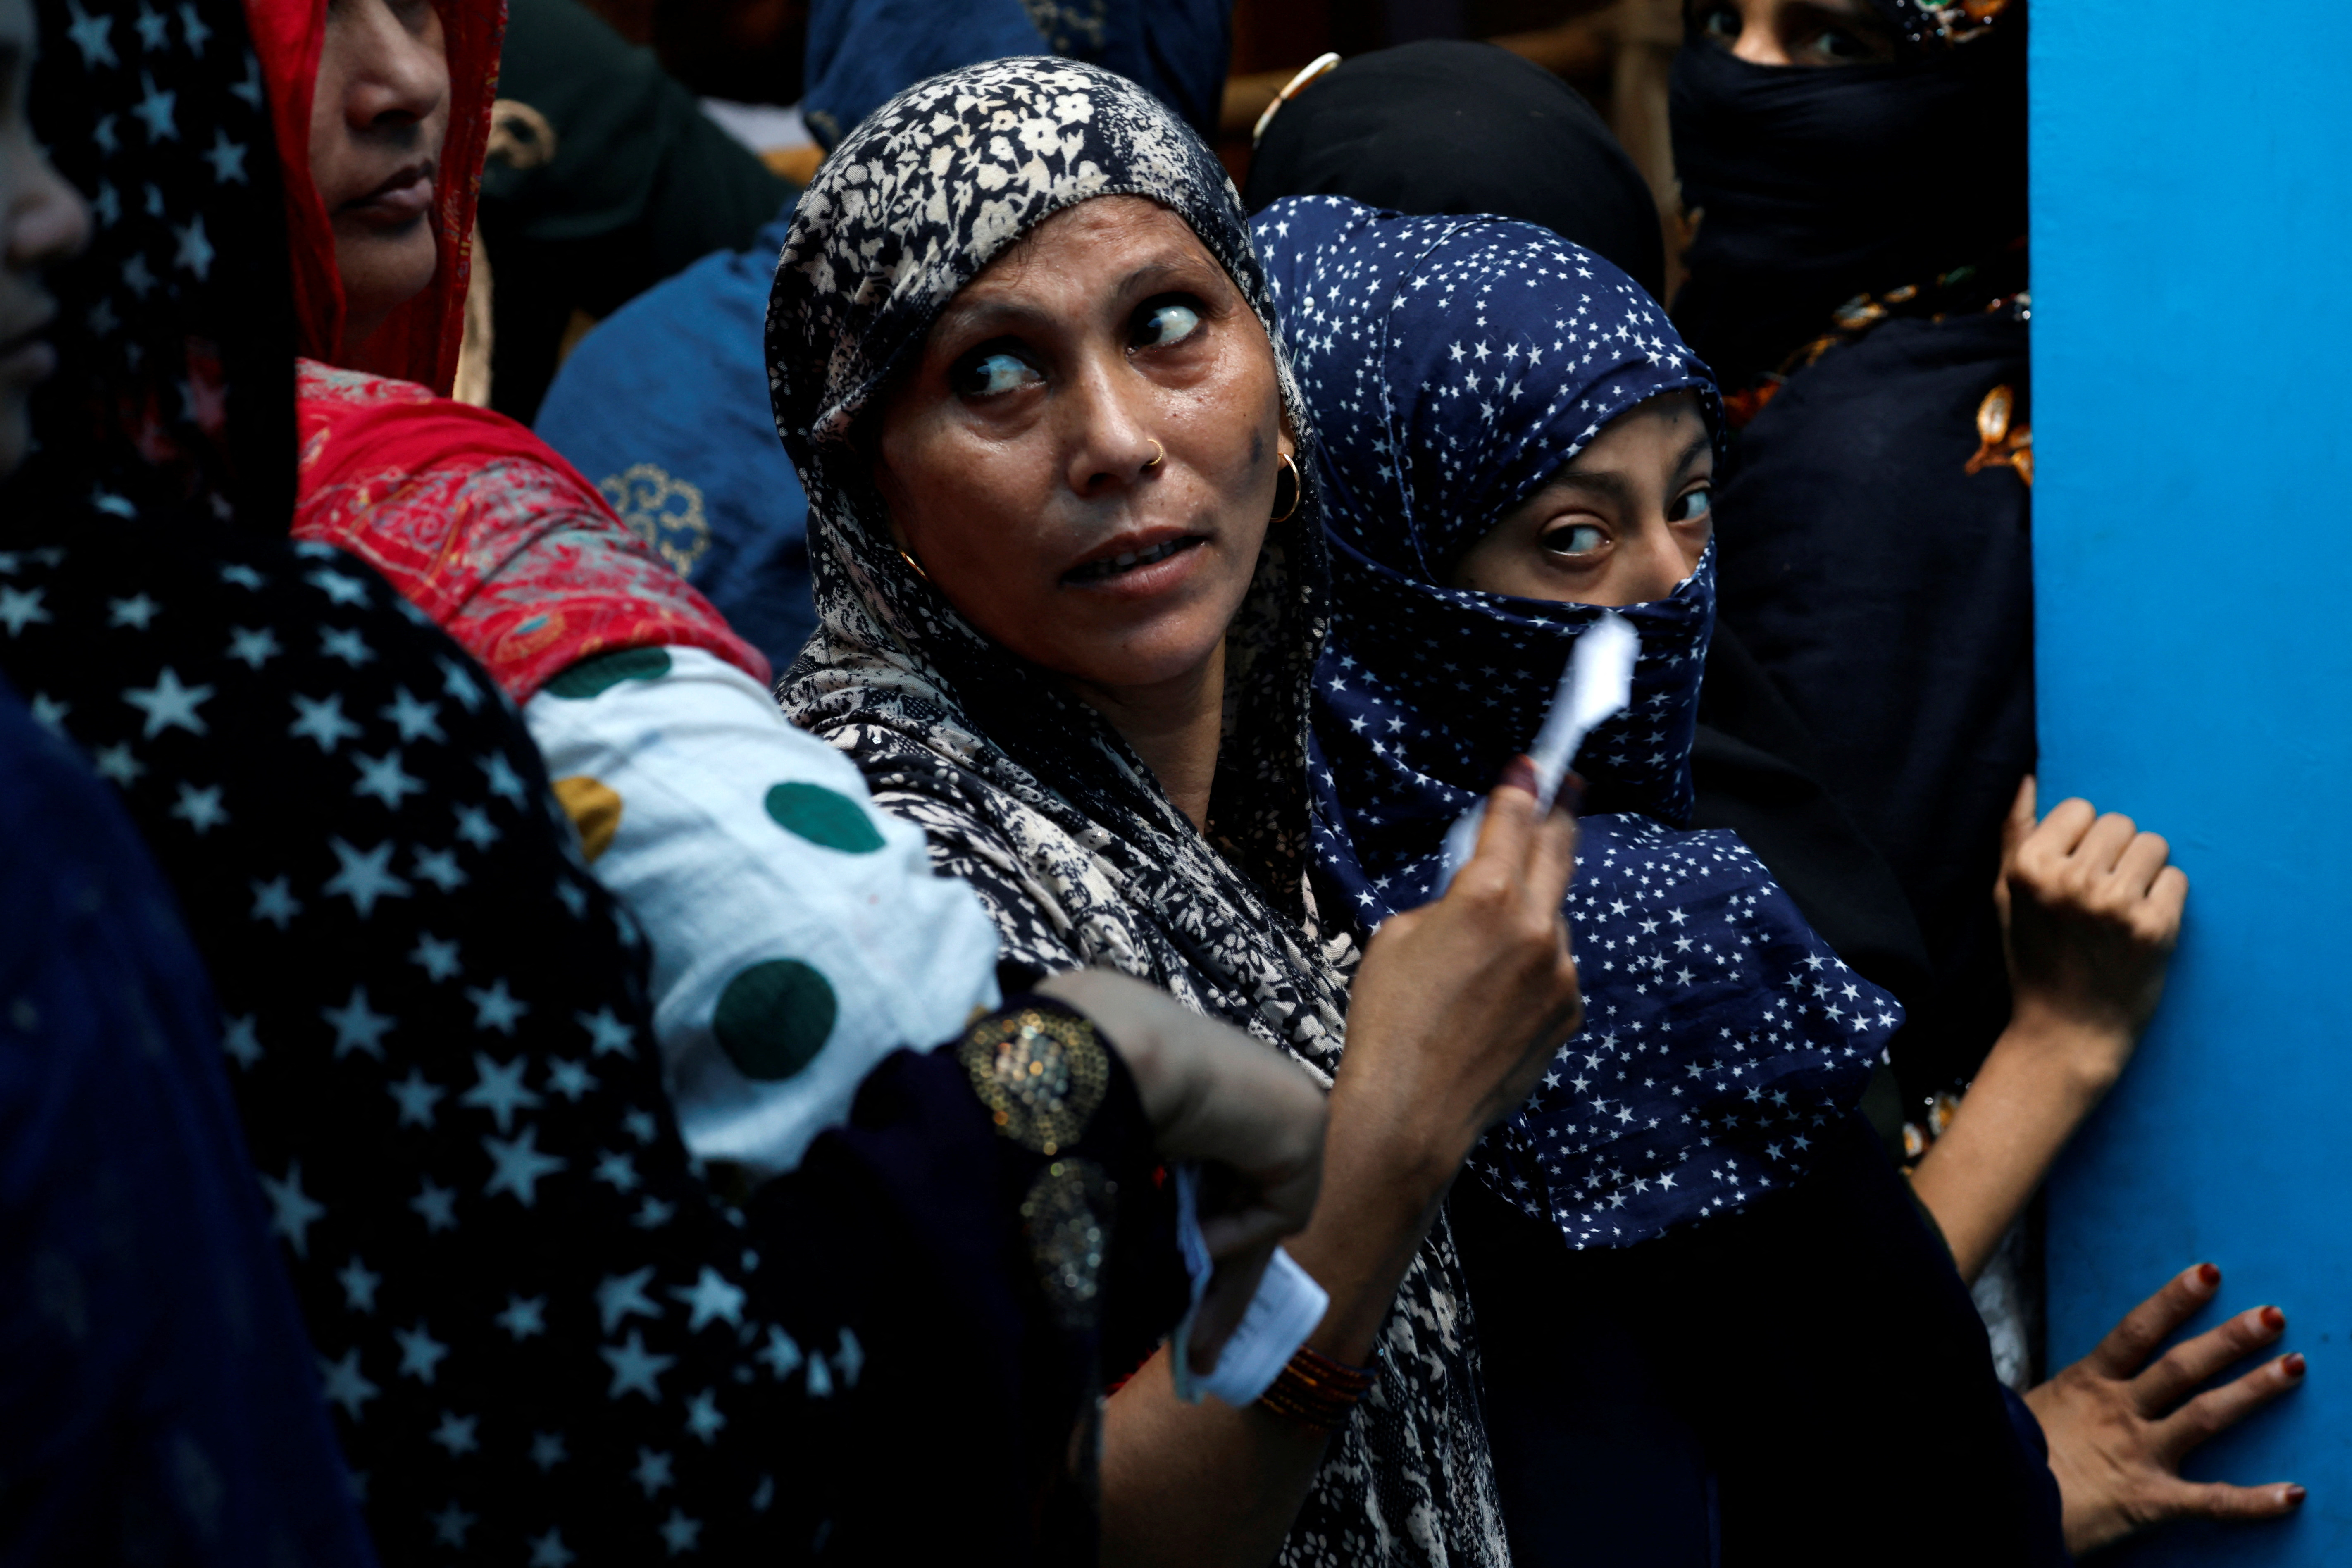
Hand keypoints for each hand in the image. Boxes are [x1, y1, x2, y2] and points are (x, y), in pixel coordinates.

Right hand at [1032, 968, 1327, 1369]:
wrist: (1114, 1047)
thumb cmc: (1089, 1089)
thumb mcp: (1119, 1161)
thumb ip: (1144, 1209)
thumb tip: (1134, 1268)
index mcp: (1205, 1096)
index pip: (1216, 1191)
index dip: (1201, 1256)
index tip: (1183, 1315)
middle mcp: (1250, 1098)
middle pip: (1243, 1216)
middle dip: (1221, 1291)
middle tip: (1197, 1356)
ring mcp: (1284, 1110)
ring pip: (1261, 1227)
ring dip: (1228, 1291)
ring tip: (1196, 1353)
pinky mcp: (1306, 1129)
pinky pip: (1274, 1215)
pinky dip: (1234, 1235)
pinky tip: (1195, 1234)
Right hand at [1339, 757, 1584, 1192]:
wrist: (1411, 1113)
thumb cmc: (1388, 1022)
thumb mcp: (1398, 936)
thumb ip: (1450, 900)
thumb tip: (1477, 892)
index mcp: (1487, 896)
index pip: (1515, 818)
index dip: (1525, 785)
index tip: (1536, 765)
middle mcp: (1537, 926)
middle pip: (1556, 851)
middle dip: (1558, 816)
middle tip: (1568, 791)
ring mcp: (1560, 972)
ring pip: (1553, 918)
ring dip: (1532, 912)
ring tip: (1488, 946)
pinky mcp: (1568, 1011)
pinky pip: (1554, 968)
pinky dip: (1533, 966)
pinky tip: (1495, 995)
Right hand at [1998, 777, 2187, 1089]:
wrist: (2067, 1030)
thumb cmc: (2034, 956)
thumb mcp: (2006, 895)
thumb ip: (2015, 832)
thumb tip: (2028, 776)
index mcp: (2029, 867)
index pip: (2081, 808)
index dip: (2081, 839)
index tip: (2073, 871)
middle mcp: (2071, 881)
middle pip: (2120, 822)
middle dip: (2115, 852)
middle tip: (2100, 892)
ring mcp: (2115, 905)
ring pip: (2153, 845)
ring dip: (2143, 870)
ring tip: (2122, 905)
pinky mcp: (2156, 927)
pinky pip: (2176, 879)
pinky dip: (2164, 898)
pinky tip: (2140, 924)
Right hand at [2027, 1263, 2305, 1554]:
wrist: (2002, 1502)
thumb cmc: (2010, 1454)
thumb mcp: (2027, 1407)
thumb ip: (2055, 1391)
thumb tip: (2042, 1364)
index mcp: (2086, 1384)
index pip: (2136, 1331)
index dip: (2173, 1300)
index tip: (2209, 1272)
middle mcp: (2118, 1411)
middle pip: (2181, 1366)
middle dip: (2229, 1339)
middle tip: (2272, 1315)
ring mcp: (2137, 1452)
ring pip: (2205, 1415)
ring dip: (2253, 1390)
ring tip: (2292, 1366)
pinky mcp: (2150, 1499)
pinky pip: (2211, 1501)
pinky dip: (2254, 1502)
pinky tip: (2292, 1496)